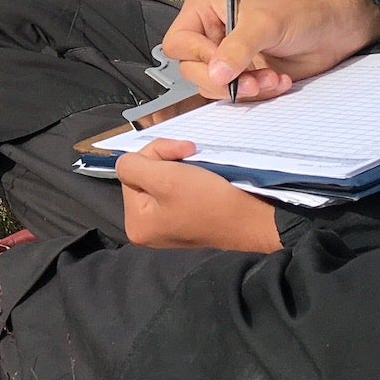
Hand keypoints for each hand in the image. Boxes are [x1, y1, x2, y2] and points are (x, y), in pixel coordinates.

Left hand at [118, 139, 280, 250]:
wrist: (253, 219)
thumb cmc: (209, 200)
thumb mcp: (164, 178)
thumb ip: (134, 166)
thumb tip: (126, 162)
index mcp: (136, 224)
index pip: (130, 171)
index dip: (154, 155)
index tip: (182, 151)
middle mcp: (147, 228)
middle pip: (144, 176)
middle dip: (165, 160)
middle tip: (190, 152)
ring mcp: (166, 225)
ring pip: (160, 179)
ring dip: (177, 165)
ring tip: (197, 164)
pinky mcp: (185, 219)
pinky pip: (175, 190)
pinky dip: (187, 176)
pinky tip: (201, 174)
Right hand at [161, 0, 379, 102]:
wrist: (333, 30)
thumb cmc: (299, 13)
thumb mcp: (265, 24)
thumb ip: (237, 48)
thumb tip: (215, 74)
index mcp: (204, 12)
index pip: (179, 42)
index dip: (198, 56)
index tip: (224, 64)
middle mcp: (209, 36)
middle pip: (192, 70)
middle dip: (225, 79)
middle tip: (252, 79)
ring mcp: (226, 59)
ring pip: (214, 87)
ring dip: (244, 89)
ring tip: (272, 78)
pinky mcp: (243, 77)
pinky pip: (236, 96)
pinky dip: (257, 94)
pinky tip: (278, 82)